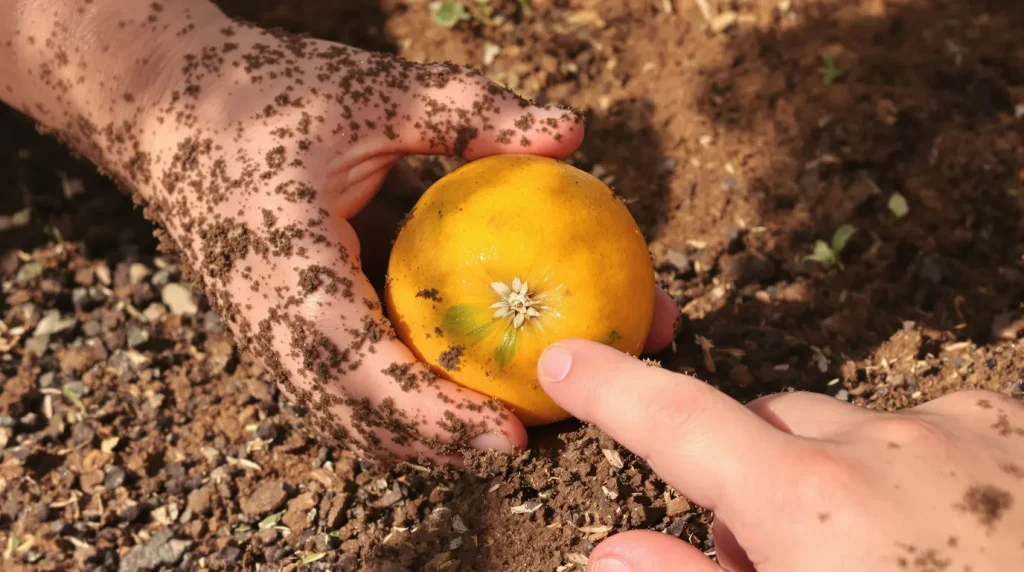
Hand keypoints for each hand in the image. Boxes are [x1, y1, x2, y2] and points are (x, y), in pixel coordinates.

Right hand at [0, 0, 678, 462]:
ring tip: (498, 425)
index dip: (433, 413)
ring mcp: (265, 330)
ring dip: (418, 433)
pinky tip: (450, 384)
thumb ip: (466, 111)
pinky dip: (394, 402)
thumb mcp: (369, 92)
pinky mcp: (274, 326)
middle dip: (438, 443)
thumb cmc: (262, 96)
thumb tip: (567, 131)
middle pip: (355, 416)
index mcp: (284, 268)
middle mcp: (267, 319)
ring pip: (343, 413)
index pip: (358, 367)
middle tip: (526, 437)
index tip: (507, 432)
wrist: (160, 109)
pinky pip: (335, 386)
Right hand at [538, 340, 1023, 570]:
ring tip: (882, 560)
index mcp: (813, 502)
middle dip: (750, 474)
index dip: (614, 391)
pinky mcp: (1021, 429)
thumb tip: (609, 550)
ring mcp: (966, 430)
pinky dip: (916, 470)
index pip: (680, 424)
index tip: (566, 360)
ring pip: (857, 428)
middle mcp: (883, 443)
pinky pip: (938, 431)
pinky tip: (958, 540)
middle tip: (768, 558)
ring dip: (838, 476)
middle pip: (769, 424)